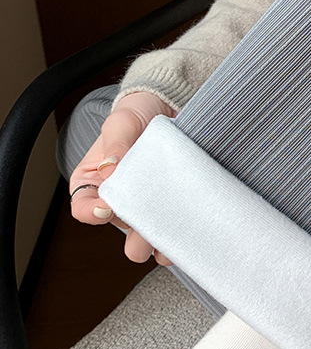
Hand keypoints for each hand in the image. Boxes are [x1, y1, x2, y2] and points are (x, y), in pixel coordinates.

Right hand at [69, 91, 175, 264]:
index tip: (107, 208)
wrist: (171, 107)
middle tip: (144, 234)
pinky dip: (181, 235)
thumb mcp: (123, 121)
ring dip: (159, 241)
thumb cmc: (138, 113)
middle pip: (120, 227)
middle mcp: (120, 198)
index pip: (83, 207)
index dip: (91, 213)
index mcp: (94, 183)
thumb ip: (116, 141)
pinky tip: (188, 236)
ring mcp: (149, 203)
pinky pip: (175, 228)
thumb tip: (111, 167)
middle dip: (133, 237)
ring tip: (169, 241)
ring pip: (148, 235)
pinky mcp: (175, 204)